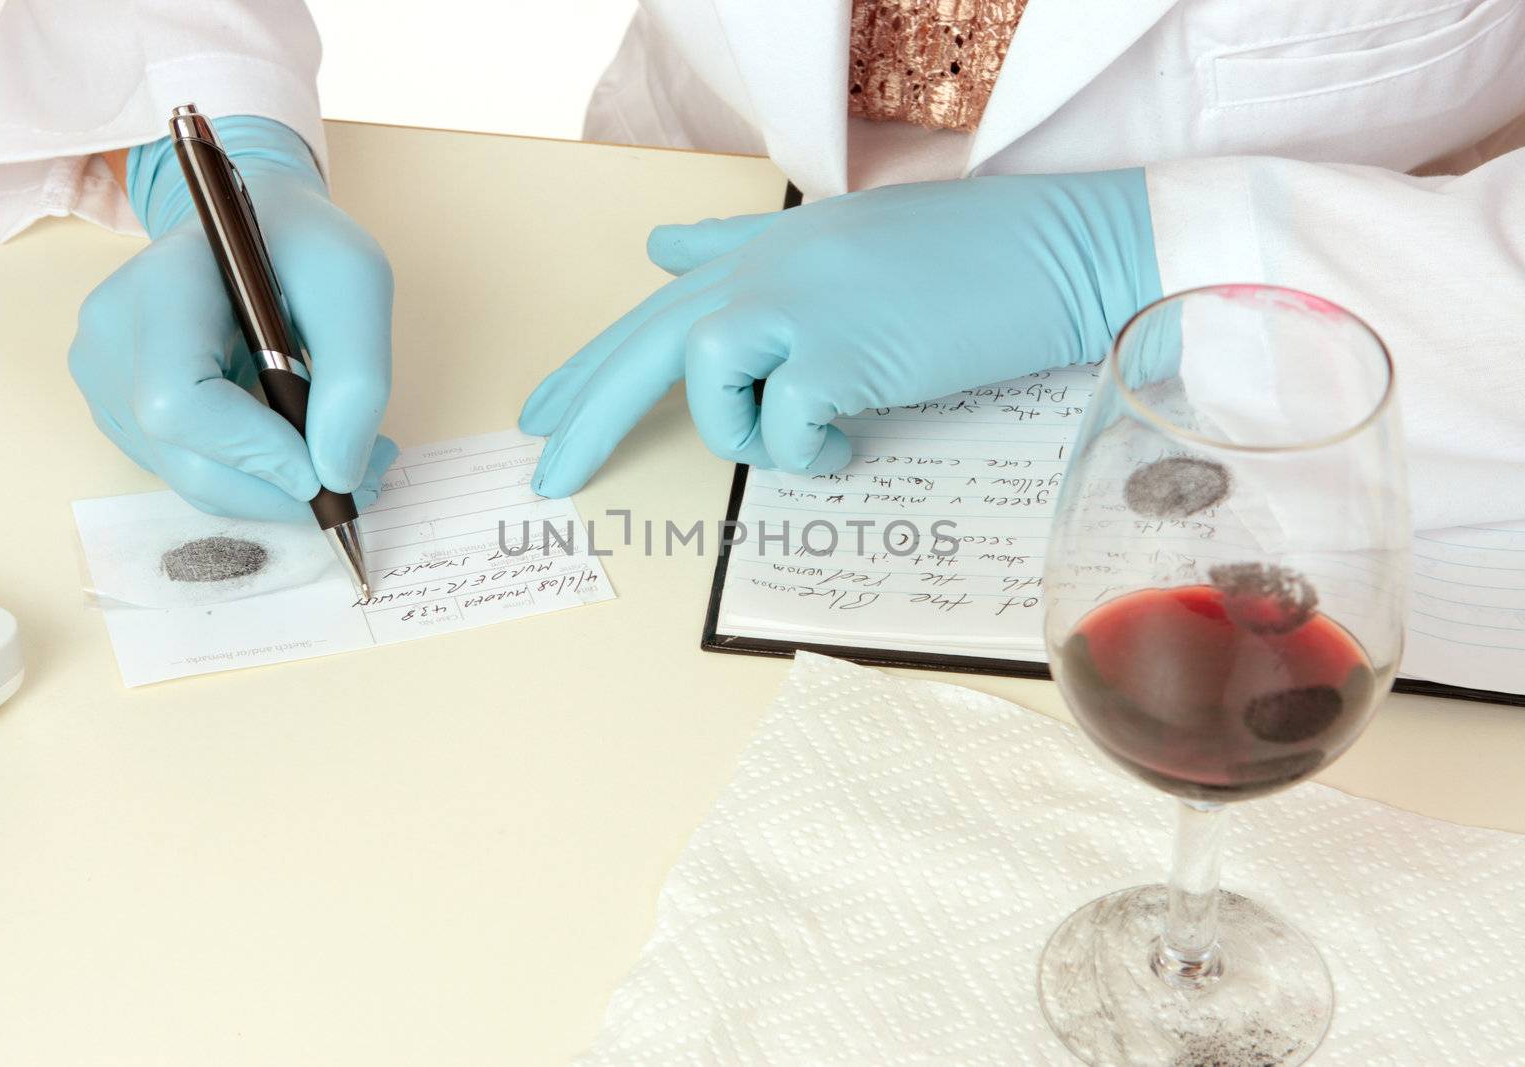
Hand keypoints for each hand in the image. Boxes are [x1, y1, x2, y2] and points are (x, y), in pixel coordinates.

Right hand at [69, 116, 396, 520]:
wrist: (251, 230)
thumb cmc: (303, 247)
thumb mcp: (357, 282)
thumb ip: (358, 377)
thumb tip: (337, 474)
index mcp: (161, 286)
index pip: (177, 399)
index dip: (254, 450)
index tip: (327, 467)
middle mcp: (112, 336)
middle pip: (186, 458)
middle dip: (282, 487)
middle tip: (364, 476)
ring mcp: (105, 378)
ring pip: (193, 478)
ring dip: (277, 488)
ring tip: (340, 450)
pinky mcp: (121, 412)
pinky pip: (190, 472)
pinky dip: (254, 478)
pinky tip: (295, 441)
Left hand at [520, 170, 1160, 496]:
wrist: (1052, 255)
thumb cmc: (958, 258)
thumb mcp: (833, 238)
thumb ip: (740, 247)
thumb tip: (661, 248)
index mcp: (762, 252)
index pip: (653, 313)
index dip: (589, 367)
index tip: (540, 411)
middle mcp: (765, 270)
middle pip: (644, 347)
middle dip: (584, 416)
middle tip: (545, 476)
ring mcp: (798, 304)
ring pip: (705, 380)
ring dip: (741, 428)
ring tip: (810, 433)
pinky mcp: (839, 351)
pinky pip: (782, 426)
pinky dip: (809, 448)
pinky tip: (853, 434)